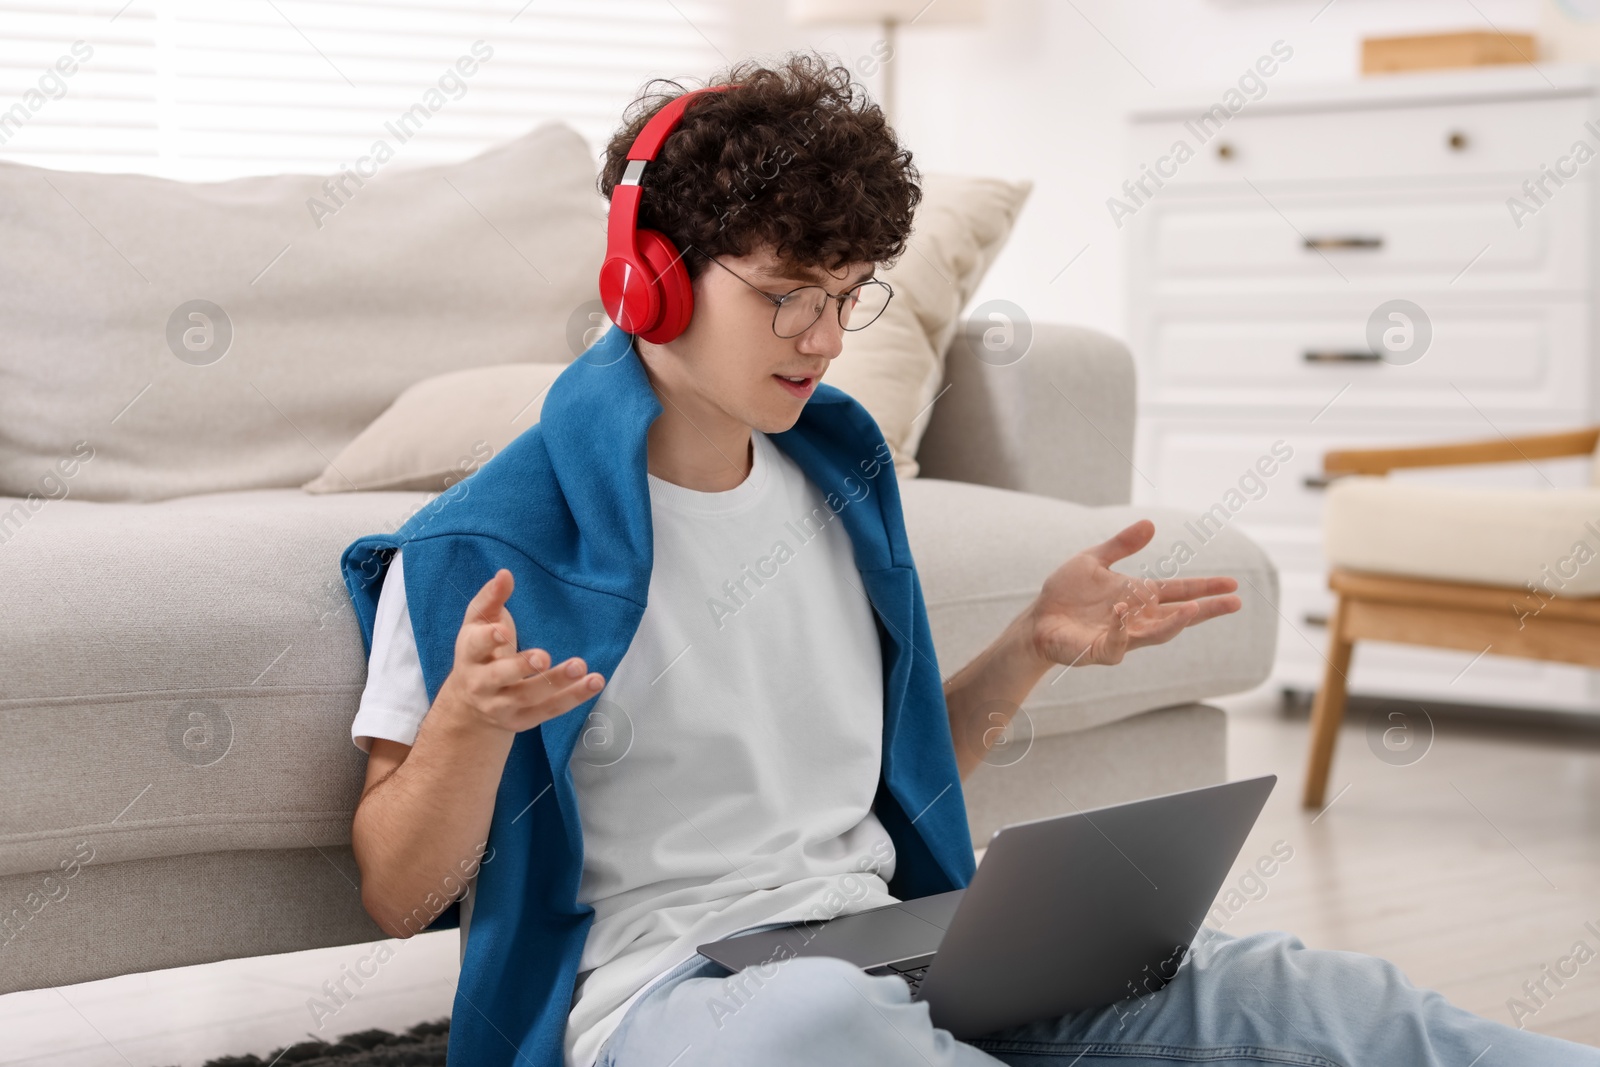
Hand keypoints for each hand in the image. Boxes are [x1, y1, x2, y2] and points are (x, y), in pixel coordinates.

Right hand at [437, 568, 605, 734]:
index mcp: (469, 655)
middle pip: (500, 677)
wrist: (469, 705)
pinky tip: (594, 682)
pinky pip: (550, 710)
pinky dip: (574, 697)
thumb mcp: (478, 624)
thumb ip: (491, 598)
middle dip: (521, 667)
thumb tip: (505, 574)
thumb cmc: (479, 652)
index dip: (488, 640)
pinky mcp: (523, 720)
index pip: (475, 647)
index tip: (503, 632)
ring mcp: (502, 705)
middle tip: (543, 657)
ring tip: (580, 666)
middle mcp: (481, 684)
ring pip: (529, 696)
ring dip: (557, 682)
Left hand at [1027, 519, 1240, 669]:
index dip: (1205, 588)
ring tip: (1194, 610)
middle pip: (1180, 616)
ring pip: (1156, 635)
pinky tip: (1121, 612)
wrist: (1038, 619)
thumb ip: (1121, 545)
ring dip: (1175, 623)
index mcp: (1139, 597)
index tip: (1233, 584)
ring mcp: (1122, 637)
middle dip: (1206, 610)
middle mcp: (1137, 619)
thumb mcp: (1094, 560)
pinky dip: (1120, 628)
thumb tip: (1151, 524)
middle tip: (1235, 603)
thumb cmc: (1066, 593)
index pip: (1179, 592)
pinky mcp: (1100, 651)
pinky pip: (1116, 643)